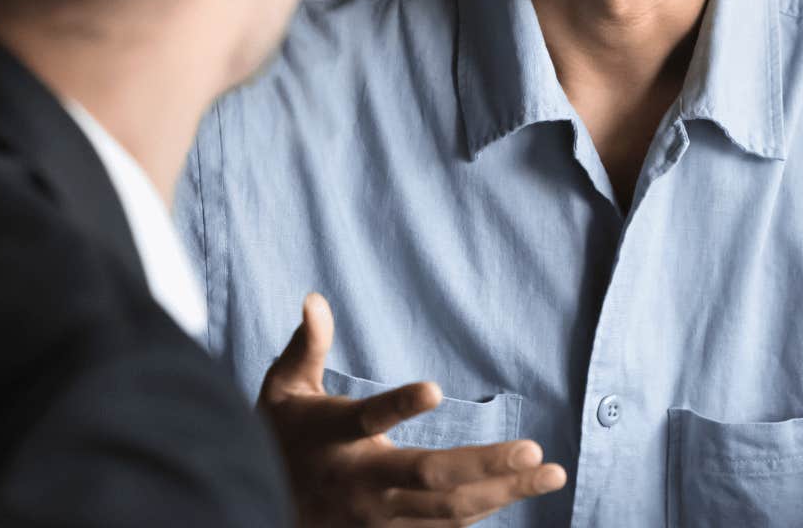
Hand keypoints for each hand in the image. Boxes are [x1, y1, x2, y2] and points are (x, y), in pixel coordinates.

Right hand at [260, 293, 566, 525]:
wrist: (253, 505)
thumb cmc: (278, 437)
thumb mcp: (281, 389)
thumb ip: (305, 346)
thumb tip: (315, 297)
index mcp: (332, 437)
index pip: (366, 419)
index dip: (397, 405)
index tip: (434, 387)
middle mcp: (360, 483)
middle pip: (429, 478)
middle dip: (485, 466)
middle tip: (535, 451)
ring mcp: (378, 518)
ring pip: (448, 512)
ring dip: (502, 494)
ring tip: (549, 473)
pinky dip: (483, 514)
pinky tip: (518, 493)